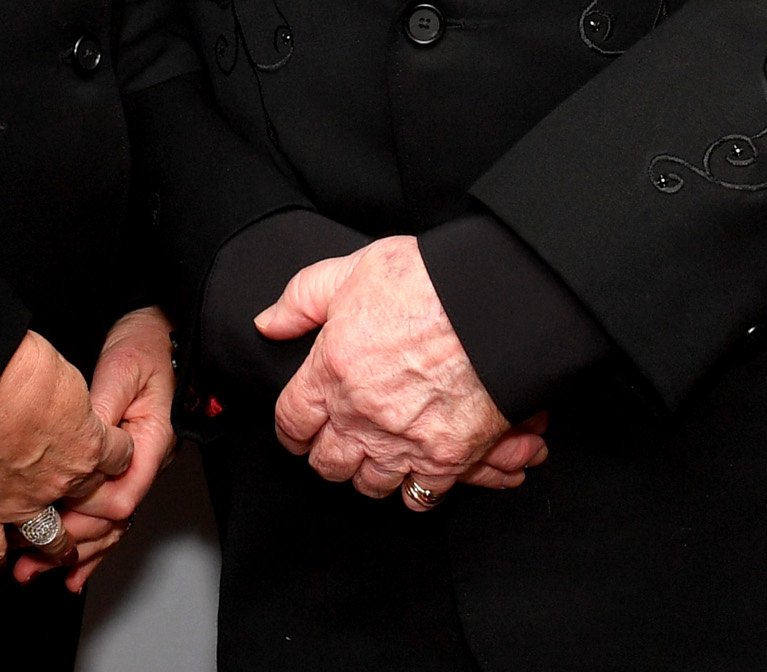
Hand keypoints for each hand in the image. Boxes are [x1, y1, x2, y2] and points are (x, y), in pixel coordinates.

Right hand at [0, 331, 134, 569]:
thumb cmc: (20, 367)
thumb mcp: (66, 375)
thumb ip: (72, 401)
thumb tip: (65, 401)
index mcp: (89, 444)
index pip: (118, 459)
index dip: (116, 457)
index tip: (113, 456)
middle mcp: (61, 480)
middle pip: (90, 501)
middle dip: (93, 505)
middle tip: (91, 506)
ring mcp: (21, 502)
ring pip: (49, 537)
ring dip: (57, 545)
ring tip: (58, 548)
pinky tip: (1, 562)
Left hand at [12, 306, 177, 589]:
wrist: (158, 330)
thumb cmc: (144, 344)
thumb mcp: (122, 371)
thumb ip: (102, 413)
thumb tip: (82, 442)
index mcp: (152, 442)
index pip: (123, 496)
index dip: (87, 517)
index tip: (53, 525)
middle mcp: (145, 462)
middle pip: (113, 522)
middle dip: (73, 548)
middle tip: (33, 566)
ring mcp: (134, 466)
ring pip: (110, 523)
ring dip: (76, 551)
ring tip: (41, 573)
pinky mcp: (119, 464)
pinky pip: (106, 510)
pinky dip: (88, 538)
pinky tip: (71, 564)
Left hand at [256, 236, 550, 507]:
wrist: (496, 304)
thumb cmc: (430, 281)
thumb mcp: (353, 269)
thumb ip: (302, 299)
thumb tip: (269, 323)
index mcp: (332, 370)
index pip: (291, 421)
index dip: (292, 429)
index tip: (299, 431)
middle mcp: (361, 415)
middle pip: (327, 462)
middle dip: (327, 454)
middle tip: (338, 443)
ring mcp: (403, 442)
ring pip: (369, 483)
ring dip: (368, 472)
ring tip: (377, 456)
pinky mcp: (446, 458)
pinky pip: (419, 497)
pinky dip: (415, 490)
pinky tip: (416, 473)